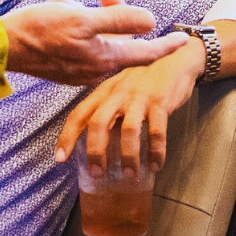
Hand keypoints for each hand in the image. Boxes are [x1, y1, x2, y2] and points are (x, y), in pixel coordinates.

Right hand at [0, 0, 189, 86]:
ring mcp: (78, 71)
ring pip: (100, 40)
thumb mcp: (83, 18)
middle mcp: (95, 70)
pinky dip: (81, 27)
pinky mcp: (64, 67)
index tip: (183, 39)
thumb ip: (119, 18)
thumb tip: (150, 20)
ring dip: (94, 17)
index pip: (145, 54)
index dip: (166, 45)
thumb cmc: (39, 30)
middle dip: (117, 13)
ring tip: (68, 1)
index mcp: (104, 59)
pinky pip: (83, 44)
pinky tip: (60, 12)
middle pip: (120, 41)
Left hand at [54, 42, 201, 170]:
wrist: (176, 61)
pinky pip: (156, 131)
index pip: (79, 114)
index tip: (60, 158)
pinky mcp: (160, 102)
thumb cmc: (145, 80)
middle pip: (98, 122)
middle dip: (95, 151)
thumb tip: (97, 142)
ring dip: (128, 156)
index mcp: (104, 91)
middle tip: (97, 173)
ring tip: (130, 174)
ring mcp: (139, 97)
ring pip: (128, 130)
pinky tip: (156, 165)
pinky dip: (156, 151)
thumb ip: (108, 110)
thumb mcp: (121, 90)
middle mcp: (118, 93)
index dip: (67, 136)